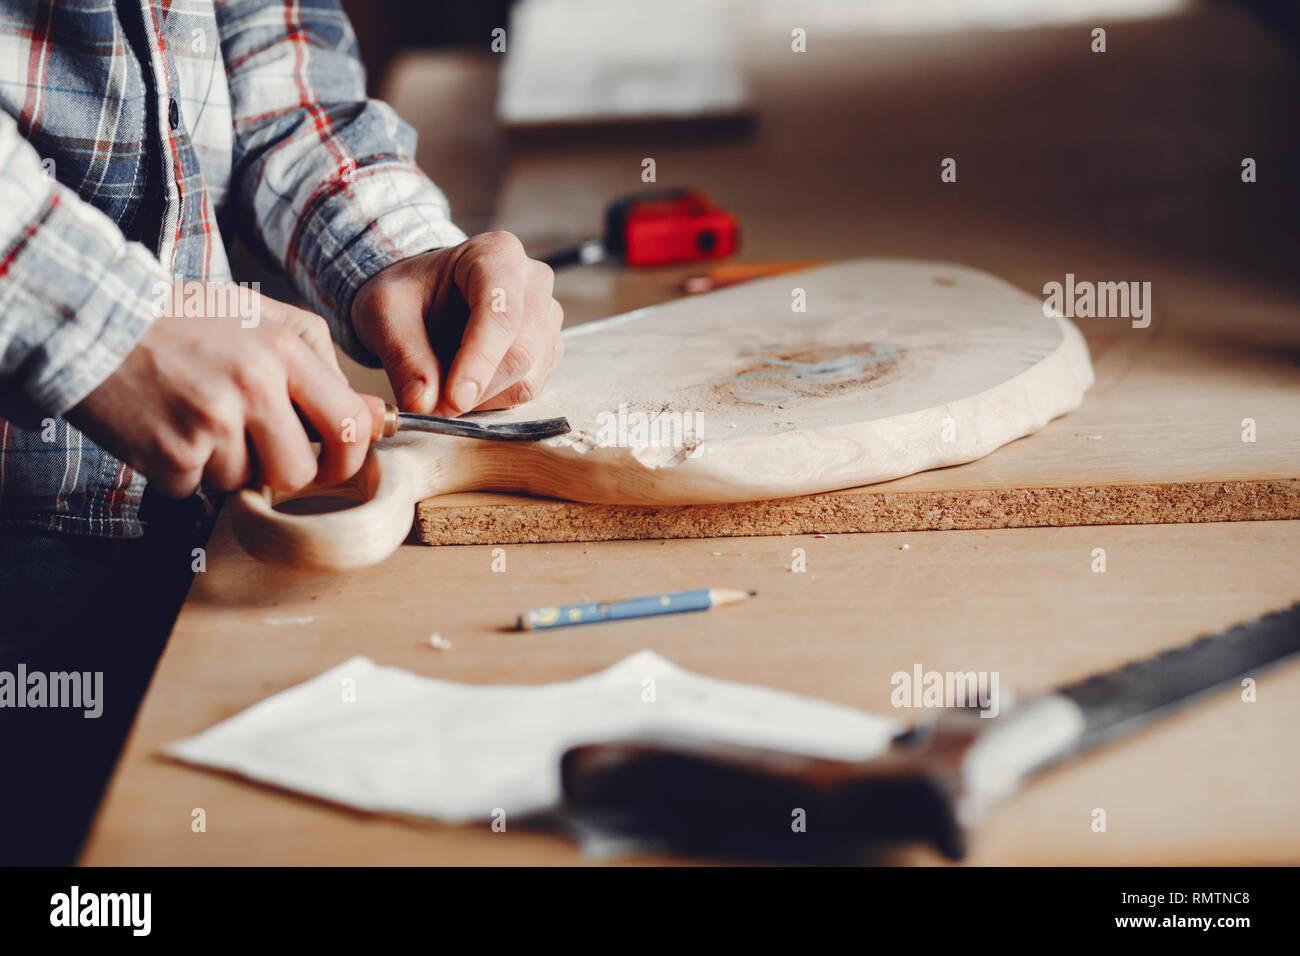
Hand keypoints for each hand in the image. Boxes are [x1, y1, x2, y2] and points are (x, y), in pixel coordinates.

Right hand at [68, 282, 374, 496]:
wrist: (91, 320)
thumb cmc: (183, 319)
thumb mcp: (263, 317)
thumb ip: (322, 363)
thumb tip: (374, 417)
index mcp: (282, 351)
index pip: (350, 425)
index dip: (351, 455)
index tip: (338, 459)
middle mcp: (251, 387)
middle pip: (301, 472)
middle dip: (288, 471)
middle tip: (264, 449)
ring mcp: (208, 425)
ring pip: (248, 483)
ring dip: (231, 465)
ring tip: (203, 419)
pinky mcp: (169, 457)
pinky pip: (200, 488)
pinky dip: (189, 470)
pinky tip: (171, 427)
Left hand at [350, 232, 563, 416]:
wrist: (425, 299)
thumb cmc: (409, 295)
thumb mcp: (386, 313)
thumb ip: (403, 355)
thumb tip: (422, 404)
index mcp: (497, 255)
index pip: (500, 314)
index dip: (479, 361)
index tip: (454, 400)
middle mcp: (533, 282)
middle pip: (520, 352)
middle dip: (477, 387)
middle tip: (435, 407)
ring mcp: (547, 317)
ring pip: (528, 378)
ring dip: (484, 397)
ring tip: (446, 384)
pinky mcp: (548, 349)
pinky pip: (529, 389)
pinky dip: (495, 400)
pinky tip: (468, 384)